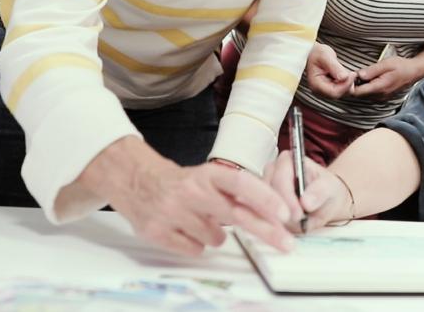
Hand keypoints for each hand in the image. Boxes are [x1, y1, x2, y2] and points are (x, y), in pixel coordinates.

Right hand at [81, 138, 294, 255]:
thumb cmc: (183, 183)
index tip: (284, 214)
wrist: (137, 181)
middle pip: (237, 215)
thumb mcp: (209, 178)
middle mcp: (191, 191)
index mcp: (207, 174)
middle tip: (286, 244)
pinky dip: (196, 244)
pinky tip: (186, 230)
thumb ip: (237, 192)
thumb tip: (273, 212)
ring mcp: (173, 212)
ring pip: (216, 238)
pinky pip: (195, 249)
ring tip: (201, 220)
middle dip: (266, 231)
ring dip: (216, 235)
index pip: (241, 183)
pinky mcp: (158, 231)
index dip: (264, 198)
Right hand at [264, 149, 353, 231]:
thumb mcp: (329, 188)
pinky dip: (274, 228)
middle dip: (282, 211)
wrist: (325, 203)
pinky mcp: (261, 206)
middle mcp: (272, 173)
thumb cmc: (326, 190)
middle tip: (298, 222)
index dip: (288, 197)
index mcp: (287, 161)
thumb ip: (319, 192)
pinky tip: (286, 232)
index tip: (298, 214)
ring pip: (262, 208)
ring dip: (278, 221)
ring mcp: (264, 190)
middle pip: (267, 194)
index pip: (280, 177)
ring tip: (296, 225)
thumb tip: (306, 201)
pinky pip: (262, 219)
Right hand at [303, 43, 354, 97]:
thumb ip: (334, 67)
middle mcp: (319, 91)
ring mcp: (325, 91)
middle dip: (348, 84)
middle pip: (339, 94)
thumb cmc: (316, 53)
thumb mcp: (325, 56)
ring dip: (348, 83)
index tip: (353, 74)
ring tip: (344, 71)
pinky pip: (343, 90)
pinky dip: (346, 82)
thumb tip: (344, 77)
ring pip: (342, 93)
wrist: (312, 53)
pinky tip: (343, 73)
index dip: (346, 85)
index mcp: (316, 84)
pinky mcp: (330, 89)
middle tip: (351, 72)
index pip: (334, 92)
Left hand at [349, 56, 418, 99]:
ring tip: (360, 75)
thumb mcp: (386, 64)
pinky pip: (369, 94)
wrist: (413, 72)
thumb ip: (372, 70)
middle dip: (353, 85)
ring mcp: (381, 97)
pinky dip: (365, 87)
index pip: (358, 92)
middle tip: (353, 73)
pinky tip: (367, 79)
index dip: (350, 84)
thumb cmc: (401, 66)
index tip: (350, 75)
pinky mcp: (382, 96)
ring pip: (363, 95)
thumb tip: (358, 75)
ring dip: (359, 86)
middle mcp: (379, 95)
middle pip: (359, 94)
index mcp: (379, 87)